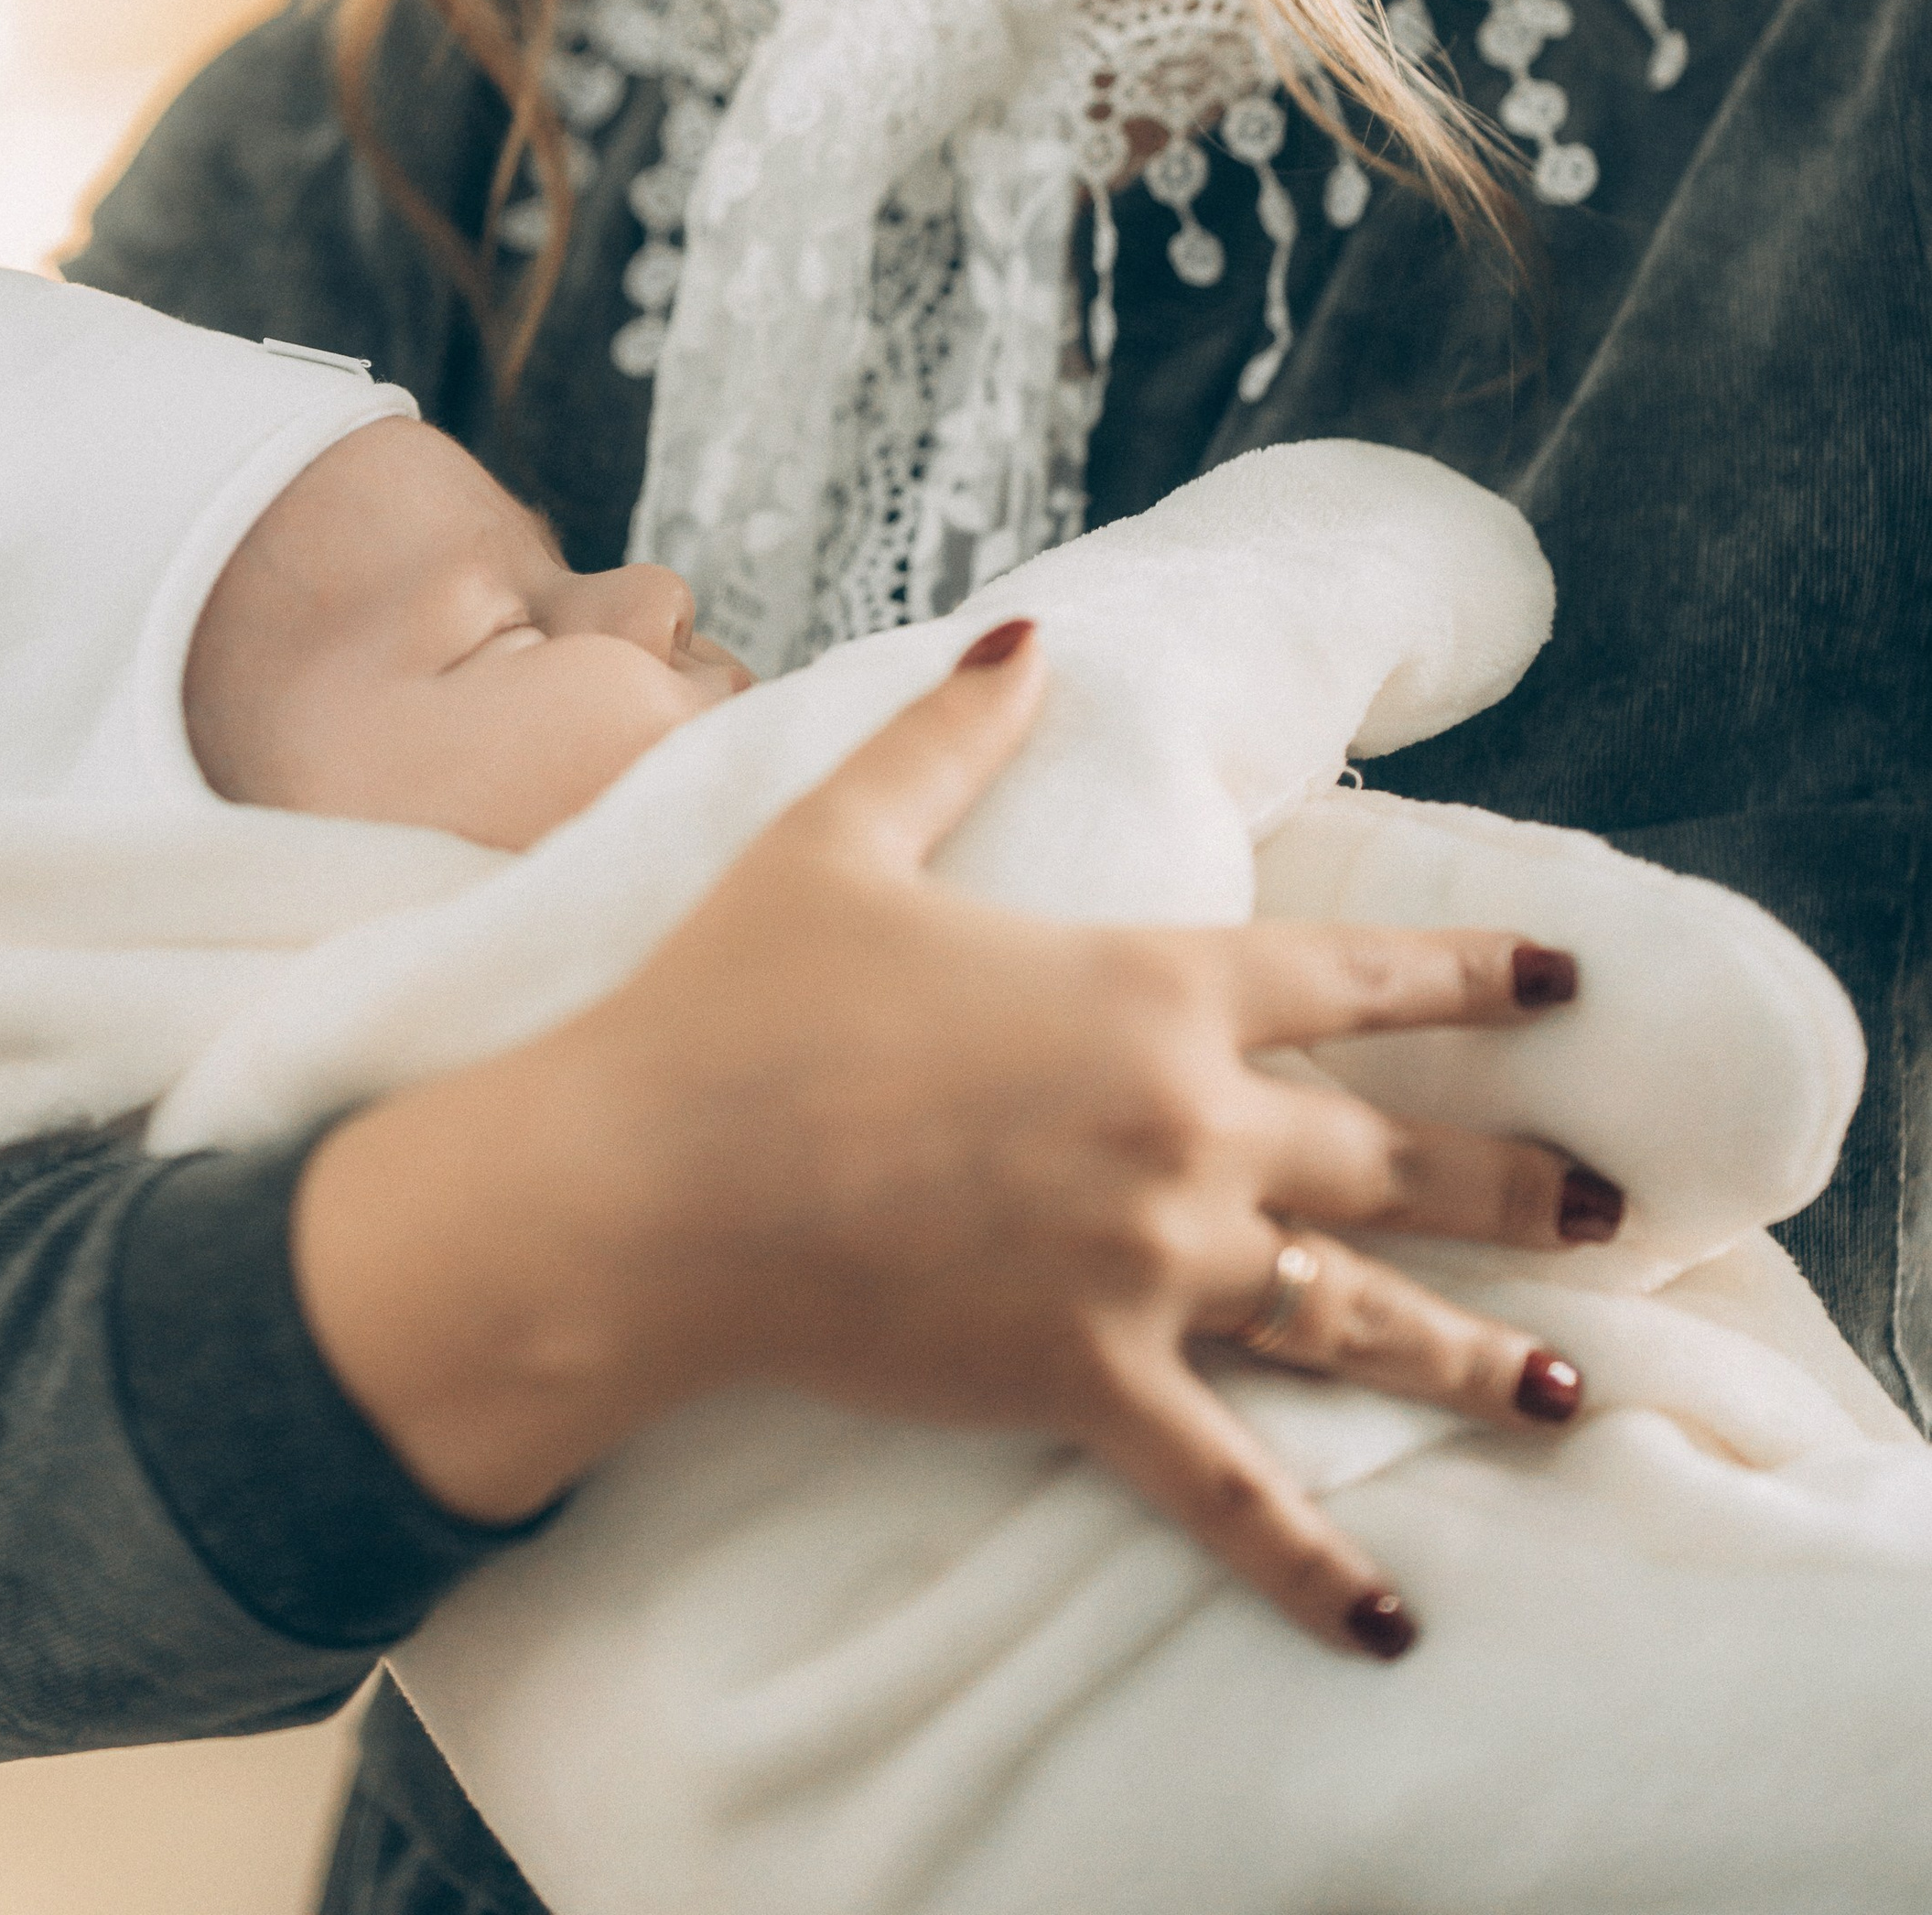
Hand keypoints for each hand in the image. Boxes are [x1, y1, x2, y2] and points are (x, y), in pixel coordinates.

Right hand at [292, 623, 1613, 1657]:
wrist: (649, 1178)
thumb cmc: (738, 998)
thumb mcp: (844, 835)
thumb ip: (953, 734)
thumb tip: (1027, 636)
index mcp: (1147, 987)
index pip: (1353, 978)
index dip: (1469, 976)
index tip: (1566, 984)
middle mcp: (1182, 1125)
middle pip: (1392, 1155)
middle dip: (1513, 1177)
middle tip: (1610, 1199)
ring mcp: (1146, 1264)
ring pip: (1354, 1312)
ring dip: (1474, 1351)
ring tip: (1569, 1383)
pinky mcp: (1085, 1381)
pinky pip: (1227, 1488)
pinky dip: (1313, 1564)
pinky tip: (1392, 1624)